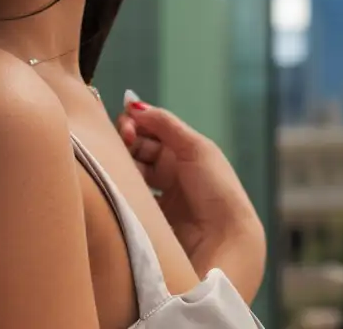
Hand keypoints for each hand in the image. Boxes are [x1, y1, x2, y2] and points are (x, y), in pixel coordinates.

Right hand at [117, 91, 265, 303]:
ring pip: (130, 171)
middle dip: (126, 141)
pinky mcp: (148, 218)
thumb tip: (132, 102)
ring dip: (122, 163)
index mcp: (184, 152)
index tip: (126, 125)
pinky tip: (118, 182)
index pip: (150, 131)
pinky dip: (121, 187)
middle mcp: (170, 171)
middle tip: (123, 141)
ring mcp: (157, 195)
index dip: (135, 124)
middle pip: (137, 149)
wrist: (224, 239)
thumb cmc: (216, 188)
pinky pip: (128, 196)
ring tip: (120, 163)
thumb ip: (163, 123)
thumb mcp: (195, 147)